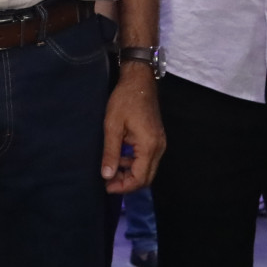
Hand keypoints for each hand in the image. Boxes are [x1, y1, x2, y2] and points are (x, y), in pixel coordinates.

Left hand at [101, 70, 165, 193]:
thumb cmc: (124, 99)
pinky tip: (121, 158)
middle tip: (108, 182)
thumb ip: (110, 152)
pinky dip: (135, 163)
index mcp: (149, 146)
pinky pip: (148, 159)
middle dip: (127, 183)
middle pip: (146, 178)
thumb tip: (107, 175)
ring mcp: (160, 143)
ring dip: (131, 173)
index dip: (123, 186)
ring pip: (147, 169)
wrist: (139, 80)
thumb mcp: (112, 125)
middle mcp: (159, 148)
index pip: (140, 178)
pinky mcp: (157, 139)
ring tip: (111, 170)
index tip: (107, 186)